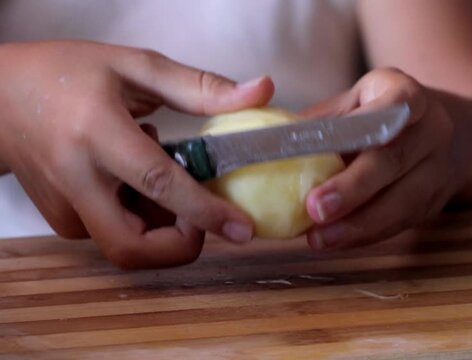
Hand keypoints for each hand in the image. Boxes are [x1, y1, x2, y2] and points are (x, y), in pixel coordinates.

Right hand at [0, 41, 273, 267]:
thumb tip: (259, 91)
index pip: (157, 183)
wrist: (0, 97)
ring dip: (160, 228)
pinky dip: (138, 220)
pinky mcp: (61, 221)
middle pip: (132, 245)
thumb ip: (200, 87)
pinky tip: (133, 184)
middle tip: (202, 217)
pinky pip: (112, 234)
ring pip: (124, 245)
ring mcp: (63, 205)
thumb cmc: (66, 74)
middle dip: (180, 246)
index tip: (242, 229)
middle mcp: (76, 177)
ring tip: (159, 182)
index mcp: (97, 132)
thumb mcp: (135, 67)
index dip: (204, 212)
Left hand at [303, 68, 470, 249]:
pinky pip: (400, 223)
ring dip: (358, 224)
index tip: (332, 145)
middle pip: (394, 161)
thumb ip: (323, 122)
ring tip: (320, 238)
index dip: (367, 125)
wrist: (440, 136)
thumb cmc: (377, 116)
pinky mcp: (434, 202)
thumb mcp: (355, 103)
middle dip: (353, 188)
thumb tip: (267, 143)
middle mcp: (432, 130)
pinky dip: (366, 234)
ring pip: (402, 201)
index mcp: (408, 95)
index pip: (396, 103)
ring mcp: (438, 169)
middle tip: (315, 209)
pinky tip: (337, 240)